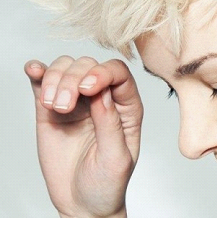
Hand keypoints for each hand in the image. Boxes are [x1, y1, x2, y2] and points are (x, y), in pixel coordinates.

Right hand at [24, 56, 143, 216]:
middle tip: (64, 107)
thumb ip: (111, 125)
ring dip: (56, 78)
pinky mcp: (51, 109)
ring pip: (67, 68)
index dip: (102, 72)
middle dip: (73, 79)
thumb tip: (103, 91)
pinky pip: (44, 82)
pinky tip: (34, 71)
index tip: (85, 89)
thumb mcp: (116, 159)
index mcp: (127, 106)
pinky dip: (38, 72)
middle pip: (89, 65)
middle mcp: (104, 97)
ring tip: (53, 106)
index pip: (118, 73)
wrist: (82, 205)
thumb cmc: (107, 184)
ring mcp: (77, 101)